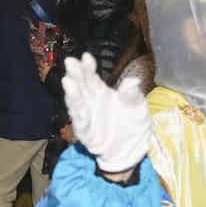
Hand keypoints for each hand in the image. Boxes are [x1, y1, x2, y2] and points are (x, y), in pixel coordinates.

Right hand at [61, 52, 152, 174]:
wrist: (132, 149)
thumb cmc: (133, 122)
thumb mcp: (137, 106)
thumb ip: (131, 94)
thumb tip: (133, 80)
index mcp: (100, 91)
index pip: (91, 76)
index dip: (87, 67)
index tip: (85, 57)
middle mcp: (90, 102)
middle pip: (80, 86)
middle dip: (75, 74)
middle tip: (70, 62)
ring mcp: (86, 117)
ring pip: (76, 104)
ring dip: (72, 93)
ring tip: (68, 81)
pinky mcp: (87, 134)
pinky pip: (81, 125)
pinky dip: (78, 117)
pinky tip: (78, 109)